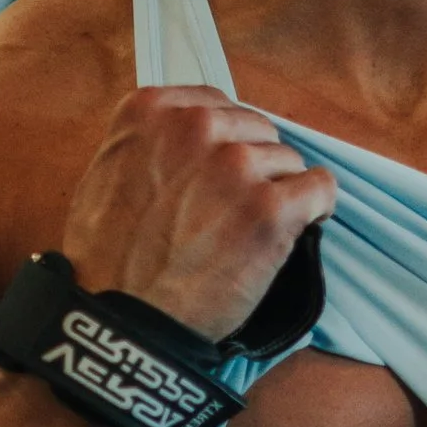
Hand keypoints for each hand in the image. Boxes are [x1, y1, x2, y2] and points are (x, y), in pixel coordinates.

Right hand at [63, 85, 334, 343]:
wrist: (124, 321)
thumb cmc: (108, 260)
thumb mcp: (106, 174)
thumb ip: (150, 144)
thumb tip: (185, 142)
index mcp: (150, 111)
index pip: (218, 105)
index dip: (227, 142)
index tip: (222, 172)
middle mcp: (195, 126)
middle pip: (257, 131)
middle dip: (253, 166)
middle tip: (232, 211)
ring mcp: (235, 165)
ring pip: (288, 162)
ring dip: (277, 193)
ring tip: (248, 232)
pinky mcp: (270, 208)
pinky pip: (319, 188)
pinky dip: (315, 209)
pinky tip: (297, 229)